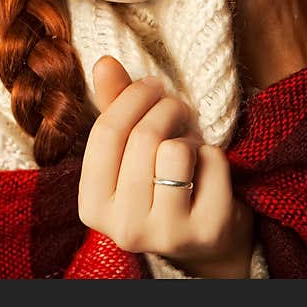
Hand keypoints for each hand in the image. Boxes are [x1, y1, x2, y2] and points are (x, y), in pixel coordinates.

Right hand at [78, 56, 254, 277]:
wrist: (206, 244)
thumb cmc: (158, 185)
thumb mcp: (129, 150)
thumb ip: (113, 106)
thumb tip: (104, 62)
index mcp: (92, 206)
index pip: (105, 133)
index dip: (131, 98)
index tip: (151, 84)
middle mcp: (122, 227)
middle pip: (142, 138)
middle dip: (165, 108)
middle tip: (177, 107)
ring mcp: (165, 234)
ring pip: (175, 151)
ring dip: (188, 135)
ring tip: (189, 143)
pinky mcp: (207, 231)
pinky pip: (212, 165)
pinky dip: (214, 155)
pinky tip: (208, 169)